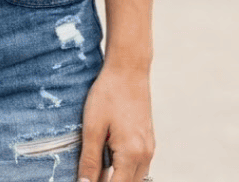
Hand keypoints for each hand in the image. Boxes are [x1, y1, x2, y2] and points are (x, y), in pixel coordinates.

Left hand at [77, 64, 154, 181]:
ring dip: (117, 178)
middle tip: (89, 175)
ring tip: (97, 168)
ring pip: (134, 178)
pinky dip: (124, 169)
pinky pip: (138, 166)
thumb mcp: (92, 127)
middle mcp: (145, 155)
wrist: (129, 68)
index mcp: (132, 154)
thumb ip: (89, 160)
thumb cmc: (109, 93)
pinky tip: (108, 158)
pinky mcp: (149, 141)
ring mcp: (149, 148)